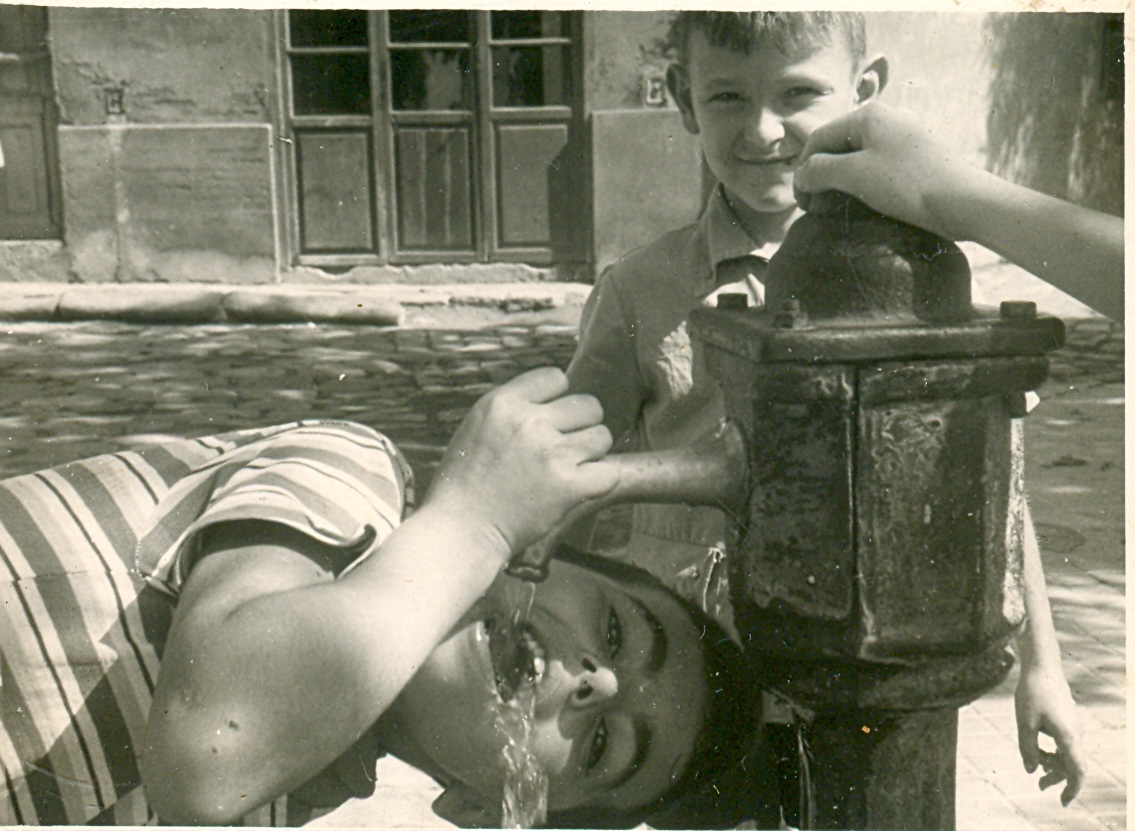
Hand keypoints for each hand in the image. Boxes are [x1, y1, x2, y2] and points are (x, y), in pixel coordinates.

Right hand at [424, 367, 617, 557]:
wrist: (461, 529)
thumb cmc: (467, 481)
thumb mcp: (479, 426)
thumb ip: (516, 408)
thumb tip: (556, 399)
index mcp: (504, 403)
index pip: (556, 378)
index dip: (557, 400)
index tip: (548, 421)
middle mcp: (530, 423)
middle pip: (588, 405)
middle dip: (580, 425)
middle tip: (562, 449)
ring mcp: (552, 454)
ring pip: (602, 437)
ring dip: (591, 454)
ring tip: (567, 470)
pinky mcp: (569, 486)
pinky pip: (609, 472)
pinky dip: (599, 482)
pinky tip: (578, 488)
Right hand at [793, 102, 964, 239]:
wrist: (964, 201)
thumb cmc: (907, 184)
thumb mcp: (854, 175)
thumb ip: (819, 171)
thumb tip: (801, 174)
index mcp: (868, 115)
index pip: (819, 139)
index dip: (803, 170)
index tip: (801, 203)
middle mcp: (887, 118)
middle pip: (839, 147)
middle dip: (822, 178)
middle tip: (817, 210)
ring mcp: (905, 137)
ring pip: (858, 158)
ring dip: (841, 184)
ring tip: (836, 210)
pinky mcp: (917, 157)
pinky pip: (879, 167)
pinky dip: (863, 185)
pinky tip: (864, 204)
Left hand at [1014, 663, 1087, 805]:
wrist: (1042, 666)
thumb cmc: (1032, 693)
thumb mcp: (1024, 722)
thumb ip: (1027, 748)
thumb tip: (1031, 771)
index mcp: (1068, 736)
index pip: (1077, 770)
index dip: (1072, 789)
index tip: (1063, 802)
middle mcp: (1076, 732)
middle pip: (1072, 764)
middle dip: (1058, 778)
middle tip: (1040, 787)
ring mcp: (1074, 725)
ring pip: (1069, 753)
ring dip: (1054, 764)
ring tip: (1037, 771)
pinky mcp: (1068, 719)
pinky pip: (1065, 742)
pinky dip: (1054, 751)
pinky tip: (1040, 751)